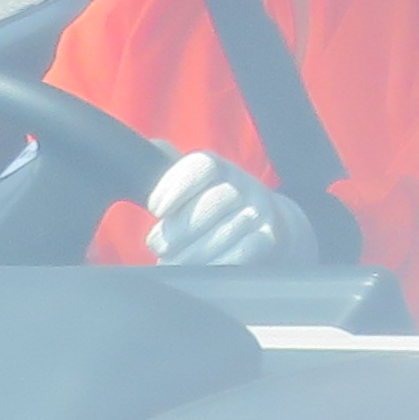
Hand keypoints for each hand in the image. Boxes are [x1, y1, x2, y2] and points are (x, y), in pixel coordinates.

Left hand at [145, 150, 315, 267]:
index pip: (202, 166)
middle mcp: (245, 185)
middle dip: (179, 227)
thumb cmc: (214, 208)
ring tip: (170, 263)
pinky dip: (216, 263)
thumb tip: (150, 149)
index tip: (155, 209)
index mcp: (220, 168)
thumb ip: (168, 171)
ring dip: (192, 252)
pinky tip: (198, 271)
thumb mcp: (194, 186)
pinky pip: (243, 252)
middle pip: (215, 200)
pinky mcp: (269, 238)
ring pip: (227, 230)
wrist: (268, 226)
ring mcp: (260, 211)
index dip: (174, 186)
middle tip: (157, 245)